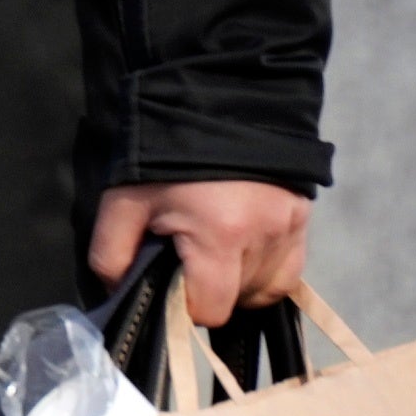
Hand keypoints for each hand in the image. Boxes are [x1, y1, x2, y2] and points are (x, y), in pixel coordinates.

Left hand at [87, 178, 313, 320]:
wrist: (213, 106)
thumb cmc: (163, 158)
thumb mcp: (123, 203)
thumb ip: (111, 255)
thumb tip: (120, 294)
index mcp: (221, 235)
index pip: (211, 309)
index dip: (185, 307)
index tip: (170, 285)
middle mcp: (265, 236)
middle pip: (241, 301)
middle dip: (210, 292)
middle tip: (187, 262)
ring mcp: (291, 227)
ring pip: (268, 289)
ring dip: (240, 284)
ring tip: (214, 255)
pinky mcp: (304, 218)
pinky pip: (290, 270)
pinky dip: (266, 272)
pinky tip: (241, 254)